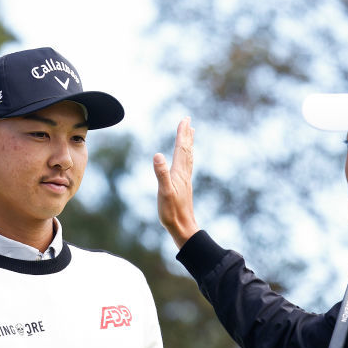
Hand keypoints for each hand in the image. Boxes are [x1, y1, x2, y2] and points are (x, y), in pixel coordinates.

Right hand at [153, 118, 199, 247]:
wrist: (183, 228)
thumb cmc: (172, 212)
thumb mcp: (164, 192)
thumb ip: (161, 173)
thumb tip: (157, 155)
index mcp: (179, 172)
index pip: (181, 148)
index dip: (182, 133)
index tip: (185, 119)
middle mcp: (184, 174)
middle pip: (187, 150)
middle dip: (187, 134)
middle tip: (188, 121)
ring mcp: (185, 180)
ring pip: (188, 157)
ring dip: (188, 144)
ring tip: (190, 135)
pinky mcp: (184, 187)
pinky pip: (186, 166)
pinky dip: (187, 157)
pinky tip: (185, 160)